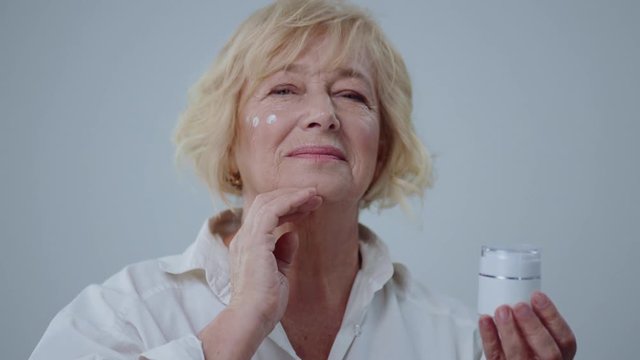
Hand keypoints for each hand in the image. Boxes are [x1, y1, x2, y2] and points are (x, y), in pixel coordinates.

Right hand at [227, 187, 321, 334]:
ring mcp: (247, 238)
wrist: (253, 318)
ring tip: (313, 195)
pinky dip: (290, 201)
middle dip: (291, 197)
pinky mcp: (255, 240)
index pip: (264, 215)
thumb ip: (283, 252)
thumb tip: (291, 234)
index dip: (286, 207)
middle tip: (314, 196)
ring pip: (268, 202)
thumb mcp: (279, 273)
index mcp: (247, 245)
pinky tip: (305, 200)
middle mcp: (244, 238)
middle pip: (265, 203)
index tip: (307, 207)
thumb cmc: (265, 303)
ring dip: (293, 196)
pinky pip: (272, 211)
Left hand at [479, 291, 576, 359]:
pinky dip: (489, 337)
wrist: (517, 357)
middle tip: (520, 306)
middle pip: (546, 349)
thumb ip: (538, 320)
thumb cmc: (530, 345)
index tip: (537, 296)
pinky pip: (495, 354)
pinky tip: (486, 321)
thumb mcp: (544, 334)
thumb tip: (524, 294)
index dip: (551, 316)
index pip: (565, 339)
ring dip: (509, 330)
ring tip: (502, 311)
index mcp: (560, 353)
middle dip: (532, 325)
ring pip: (518, 353)